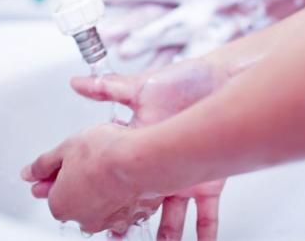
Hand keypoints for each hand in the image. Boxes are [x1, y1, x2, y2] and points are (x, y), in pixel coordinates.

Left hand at [21, 124, 162, 235]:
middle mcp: (84, 220)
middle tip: (91, 159)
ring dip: (104, 189)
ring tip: (112, 163)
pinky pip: (125, 206)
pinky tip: (128, 176)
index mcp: (61, 205)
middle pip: (77, 201)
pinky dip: (125, 194)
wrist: (142, 160)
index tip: (69, 161)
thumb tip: (29, 173)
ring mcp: (111, 221)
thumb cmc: (103, 153)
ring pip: (102, 205)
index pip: (53, 192)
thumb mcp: (65, 149)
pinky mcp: (135, 216)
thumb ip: (44, 164)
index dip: (59, 174)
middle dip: (81, 183)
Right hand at [71, 58, 235, 239]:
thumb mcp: (141, 86)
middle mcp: (162, 164)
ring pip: (172, 215)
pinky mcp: (209, 179)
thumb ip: (108, 87)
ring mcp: (185, 175)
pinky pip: (207, 214)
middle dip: (128, 223)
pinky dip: (205, 232)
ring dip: (165, 234)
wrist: (225, 80)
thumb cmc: (186, 80)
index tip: (88, 213)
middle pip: (140, 202)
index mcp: (141, 144)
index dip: (101, 192)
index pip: (115, 173)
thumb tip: (78, 83)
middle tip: (116, 237)